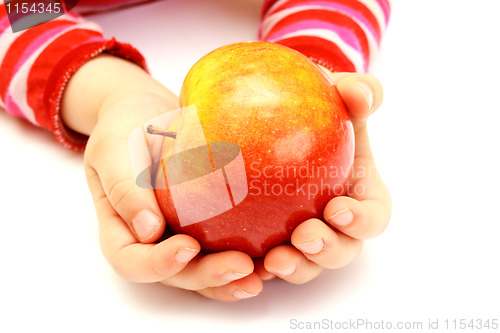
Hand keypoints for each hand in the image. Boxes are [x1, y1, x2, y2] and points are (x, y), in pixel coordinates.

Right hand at [62, 55, 262, 301]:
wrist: (148, 115)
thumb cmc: (125, 129)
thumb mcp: (114, 149)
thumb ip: (125, 187)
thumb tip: (148, 231)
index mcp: (122, 231)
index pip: (133, 262)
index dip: (159, 264)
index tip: (187, 246)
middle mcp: (154, 243)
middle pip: (178, 274)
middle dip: (209, 276)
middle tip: (241, 267)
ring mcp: (182, 236)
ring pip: (206, 270)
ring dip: (234, 279)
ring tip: (263, 274)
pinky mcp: (208, 225)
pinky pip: (226, 246)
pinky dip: (249, 255)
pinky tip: (273, 252)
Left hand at [261, 71, 391, 282]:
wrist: (276, 123)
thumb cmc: (318, 113)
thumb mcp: (336, 97)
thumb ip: (355, 92)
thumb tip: (362, 93)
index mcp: (359, 197)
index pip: (373, 216)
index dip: (362, 220)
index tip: (338, 209)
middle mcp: (334, 225)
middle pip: (340, 250)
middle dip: (326, 251)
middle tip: (304, 238)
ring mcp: (302, 238)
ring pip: (305, 265)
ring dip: (293, 267)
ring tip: (273, 261)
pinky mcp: (271, 242)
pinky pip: (265, 263)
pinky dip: (256, 268)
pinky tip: (238, 262)